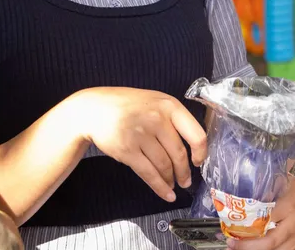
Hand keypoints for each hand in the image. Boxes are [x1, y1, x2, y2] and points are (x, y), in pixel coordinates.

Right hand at [75, 87, 206, 201]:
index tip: (198, 161)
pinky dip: (159, 187)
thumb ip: (172, 118)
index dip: (201, 152)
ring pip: (164, 165)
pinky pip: (148, 174)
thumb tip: (191, 145)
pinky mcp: (127, 151)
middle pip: (179, 153)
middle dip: (184, 172)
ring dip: (171, 180)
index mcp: (169, 106)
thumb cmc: (127, 105)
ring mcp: (142, 135)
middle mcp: (157, 119)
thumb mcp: (154, 101)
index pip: (195, 133)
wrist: (93, 109)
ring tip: (173, 185)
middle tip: (186, 181)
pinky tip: (166, 194)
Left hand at [229, 177, 294, 249]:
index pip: (268, 216)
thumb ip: (268, 183)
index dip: (250, 222)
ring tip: (235, 249)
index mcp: (289, 206)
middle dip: (249, 246)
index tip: (233, 223)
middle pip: (270, 241)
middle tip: (231, 242)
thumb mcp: (286, 183)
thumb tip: (247, 175)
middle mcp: (293, 225)